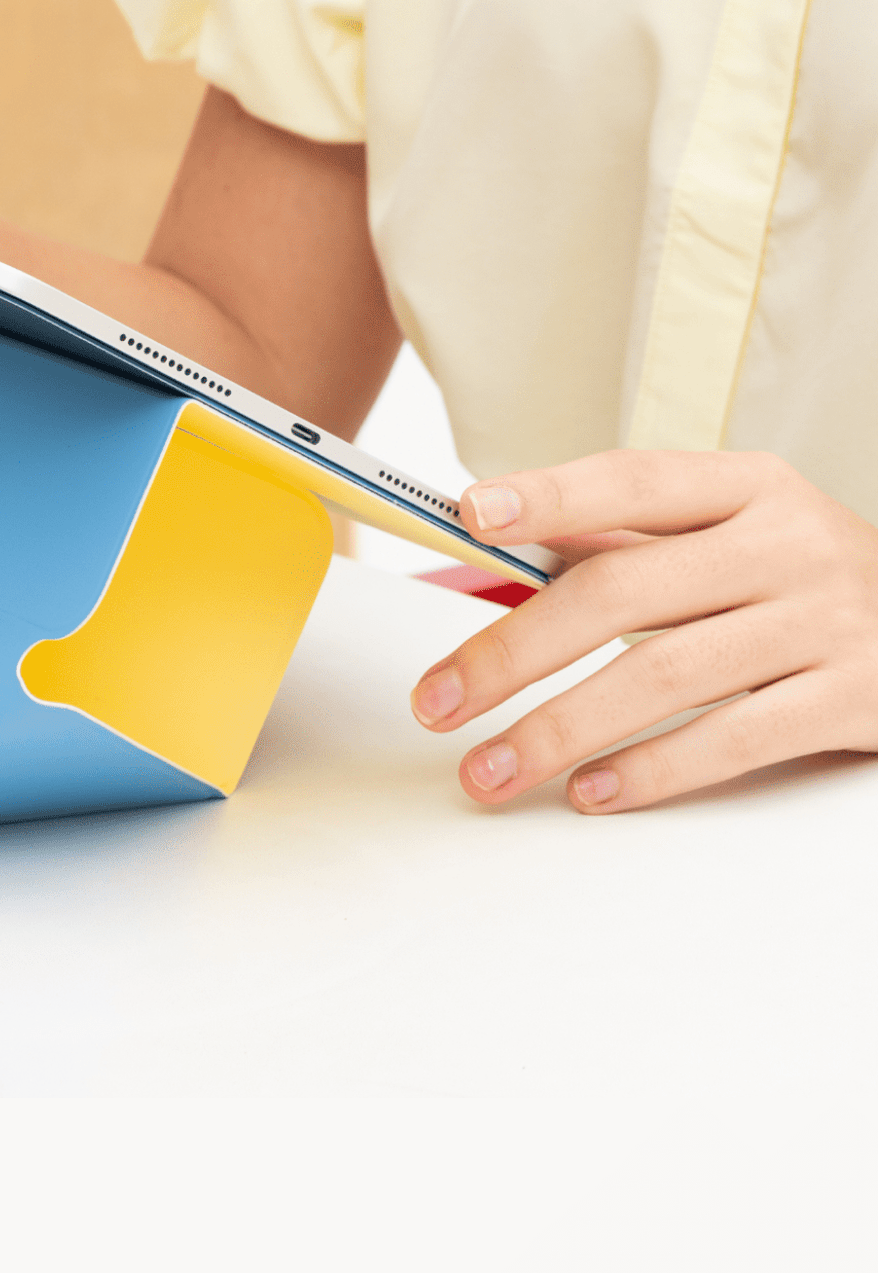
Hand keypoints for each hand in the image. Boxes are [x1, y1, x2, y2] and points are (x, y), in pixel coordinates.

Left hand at [409, 451, 877, 811]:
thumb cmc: (807, 579)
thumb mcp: (739, 531)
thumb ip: (633, 537)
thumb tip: (504, 539)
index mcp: (748, 487)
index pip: (631, 481)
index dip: (547, 496)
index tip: (467, 516)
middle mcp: (788, 545)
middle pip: (622, 591)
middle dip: (512, 650)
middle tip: (436, 699)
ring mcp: (827, 624)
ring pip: (663, 677)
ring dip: (558, 730)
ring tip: (489, 770)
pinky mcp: (856, 703)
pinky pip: (733, 740)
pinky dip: (652, 770)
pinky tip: (589, 791)